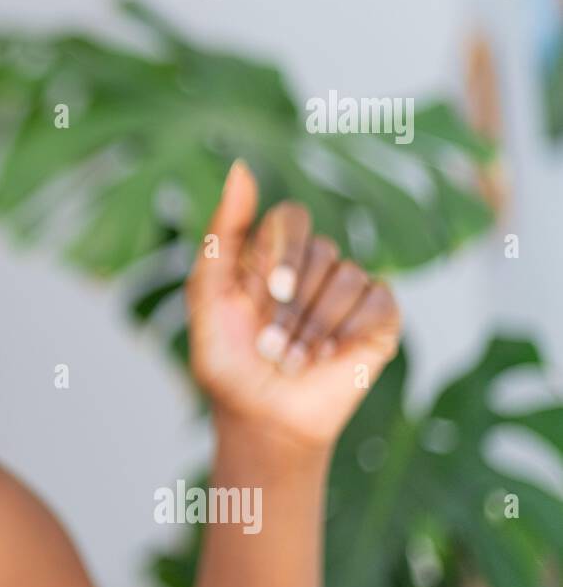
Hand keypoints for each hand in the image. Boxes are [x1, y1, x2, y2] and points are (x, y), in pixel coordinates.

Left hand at [184, 160, 401, 453]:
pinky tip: (328, 358)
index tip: (271, 292)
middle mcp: (312, 265)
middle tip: (271, 346)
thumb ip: (220, 233)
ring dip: (315, 328)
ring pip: (348, 277)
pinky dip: (348, 332)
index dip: (285, 250)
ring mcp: (348, 289)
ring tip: (293, 361)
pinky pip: (378, 301)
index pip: (291, 217)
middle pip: (320, 249)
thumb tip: (241, 167)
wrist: (261, 419)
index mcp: (270, 254)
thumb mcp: (207, 297)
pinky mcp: (379, 317)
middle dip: (293, 304)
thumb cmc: (228, 362)